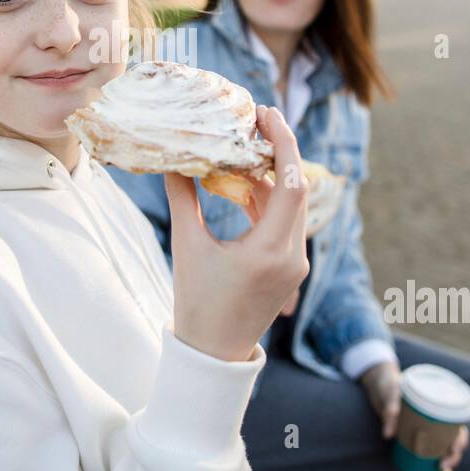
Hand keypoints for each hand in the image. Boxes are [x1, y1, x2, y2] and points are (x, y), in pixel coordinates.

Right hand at [166, 104, 309, 362]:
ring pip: (293, 206)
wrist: (212, 354)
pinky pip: (286, 224)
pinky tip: (245, 185)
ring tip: (246, 150)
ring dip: (273, 177)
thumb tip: (172, 158)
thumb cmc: (197, 304)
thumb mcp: (187, 246)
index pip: (291, 185)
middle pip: (297, 191)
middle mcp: (292, 257)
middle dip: (279, 153)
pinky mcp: (290, 270)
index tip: (267, 115)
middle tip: (256, 123)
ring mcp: (295, 265)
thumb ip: (182, 198)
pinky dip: (269, 201)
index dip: (283, 145)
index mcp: (270, 251)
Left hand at [361, 361, 469, 470]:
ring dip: (446, 466)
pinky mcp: (413, 437)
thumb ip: (390, 410)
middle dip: (453, 457)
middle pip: (452, 442)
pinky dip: (432, 468)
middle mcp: (435, 420)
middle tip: (442, 465)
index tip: (454, 449)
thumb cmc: (388, 383)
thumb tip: (388, 436)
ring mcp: (425, 429)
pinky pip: (427, 453)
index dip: (461, 439)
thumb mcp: (390, 391)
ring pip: (442, 451)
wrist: (376, 383)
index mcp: (438, 406)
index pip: (457, 425)